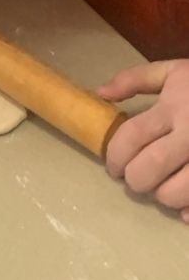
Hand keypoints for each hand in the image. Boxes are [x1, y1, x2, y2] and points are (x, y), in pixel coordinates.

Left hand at [100, 59, 188, 219]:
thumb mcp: (172, 71)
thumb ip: (135, 79)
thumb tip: (100, 93)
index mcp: (174, 108)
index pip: (132, 136)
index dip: (115, 154)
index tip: (112, 165)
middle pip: (151, 167)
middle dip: (135, 179)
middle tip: (133, 179)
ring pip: (177, 192)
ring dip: (162, 196)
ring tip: (159, 189)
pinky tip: (183, 208)